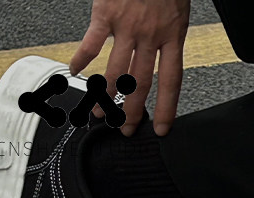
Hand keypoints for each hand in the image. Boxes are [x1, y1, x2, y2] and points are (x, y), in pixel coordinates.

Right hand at [69, 0, 190, 135]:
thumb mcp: (178, 10)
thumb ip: (170, 33)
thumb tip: (163, 55)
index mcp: (174, 35)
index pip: (172, 82)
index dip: (167, 108)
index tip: (162, 129)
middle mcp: (150, 35)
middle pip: (141, 84)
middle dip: (133, 111)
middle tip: (126, 130)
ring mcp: (127, 25)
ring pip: (116, 71)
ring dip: (105, 96)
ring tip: (98, 113)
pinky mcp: (106, 12)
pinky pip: (92, 41)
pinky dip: (82, 58)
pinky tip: (74, 72)